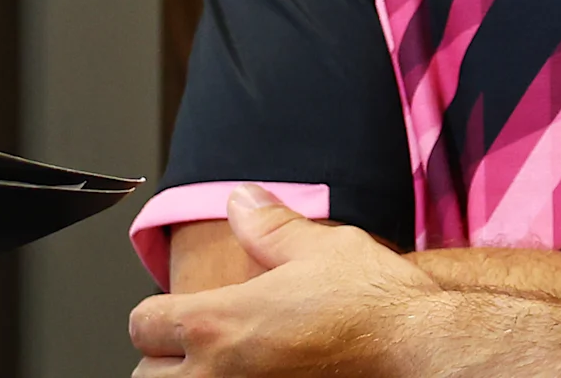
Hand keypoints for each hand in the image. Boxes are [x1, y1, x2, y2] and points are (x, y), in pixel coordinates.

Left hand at [130, 186, 452, 377]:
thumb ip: (269, 228)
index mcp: (217, 323)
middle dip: (165, 358)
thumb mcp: (324, 248)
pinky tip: (260, 375)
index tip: (179, 310)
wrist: (418, 350)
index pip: (142, 324)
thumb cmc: (375, 303)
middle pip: (145, 375)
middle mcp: (215, 372)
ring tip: (221, 365)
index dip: (159, 312)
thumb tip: (239, 200)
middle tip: (196, 344)